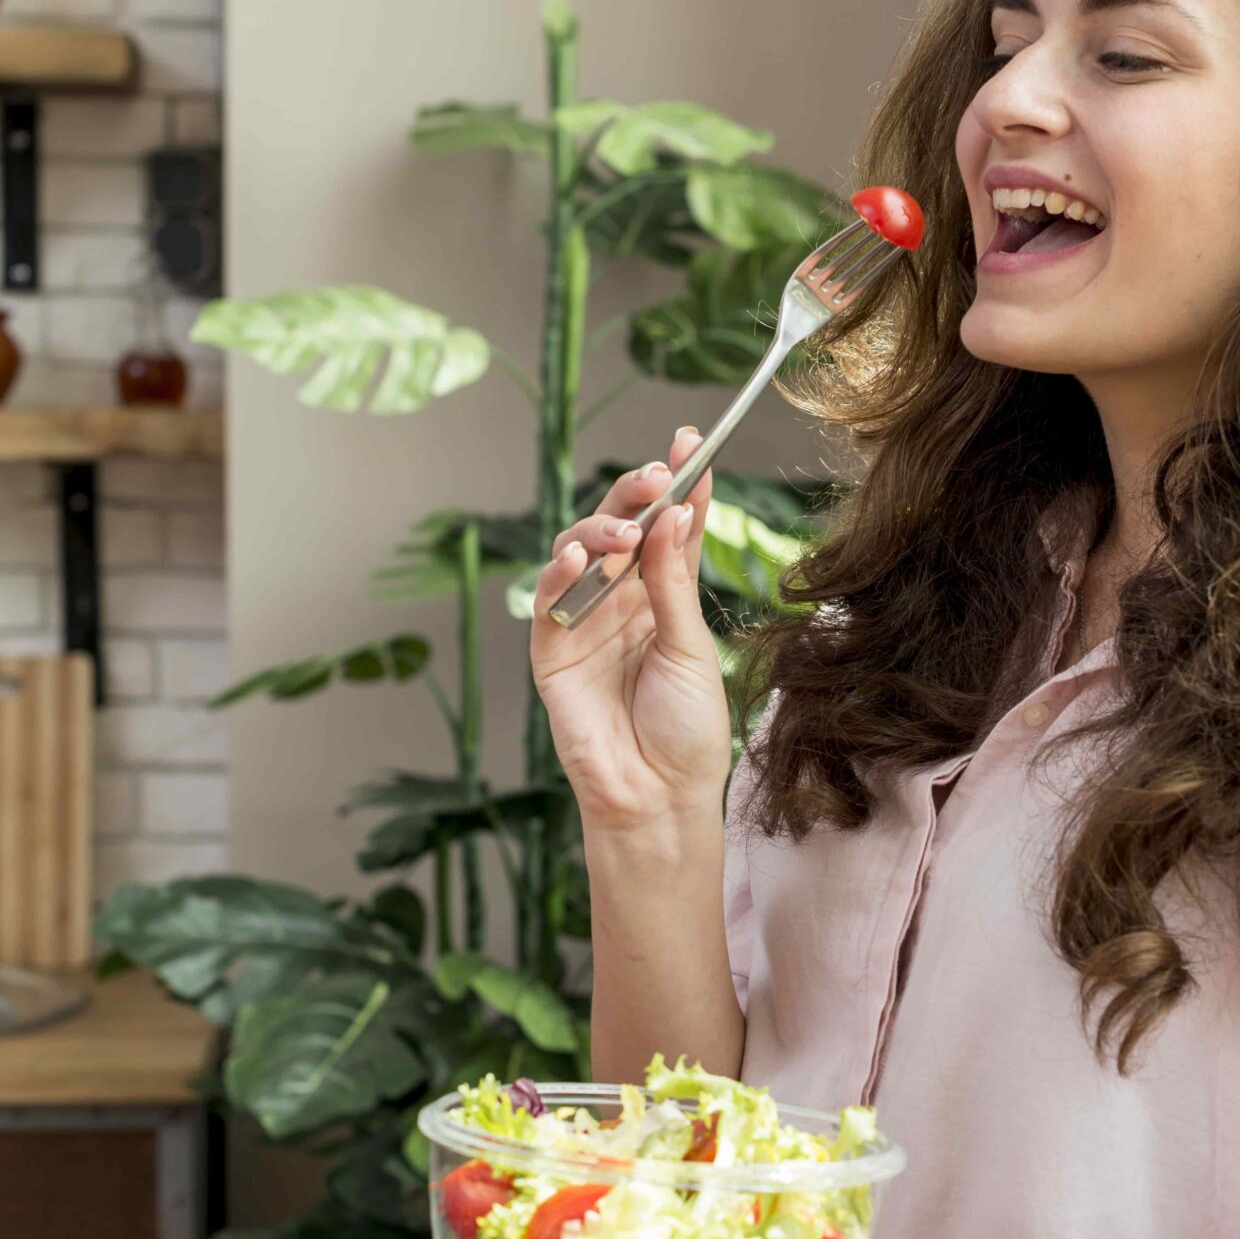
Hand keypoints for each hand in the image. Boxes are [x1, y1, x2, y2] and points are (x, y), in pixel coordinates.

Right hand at [530, 426, 730, 831]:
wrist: (659, 797)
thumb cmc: (686, 729)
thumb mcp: (692, 648)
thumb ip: (675, 583)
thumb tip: (675, 512)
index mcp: (663, 595)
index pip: (669, 526)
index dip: (678, 483)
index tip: (689, 441)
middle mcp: (621, 600)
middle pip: (620, 529)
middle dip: (635, 495)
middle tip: (657, 475)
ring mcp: (583, 623)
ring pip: (579, 554)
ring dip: (601, 532)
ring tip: (628, 531)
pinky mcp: (551, 652)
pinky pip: (547, 603)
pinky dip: (558, 575)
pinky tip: (578, 558)